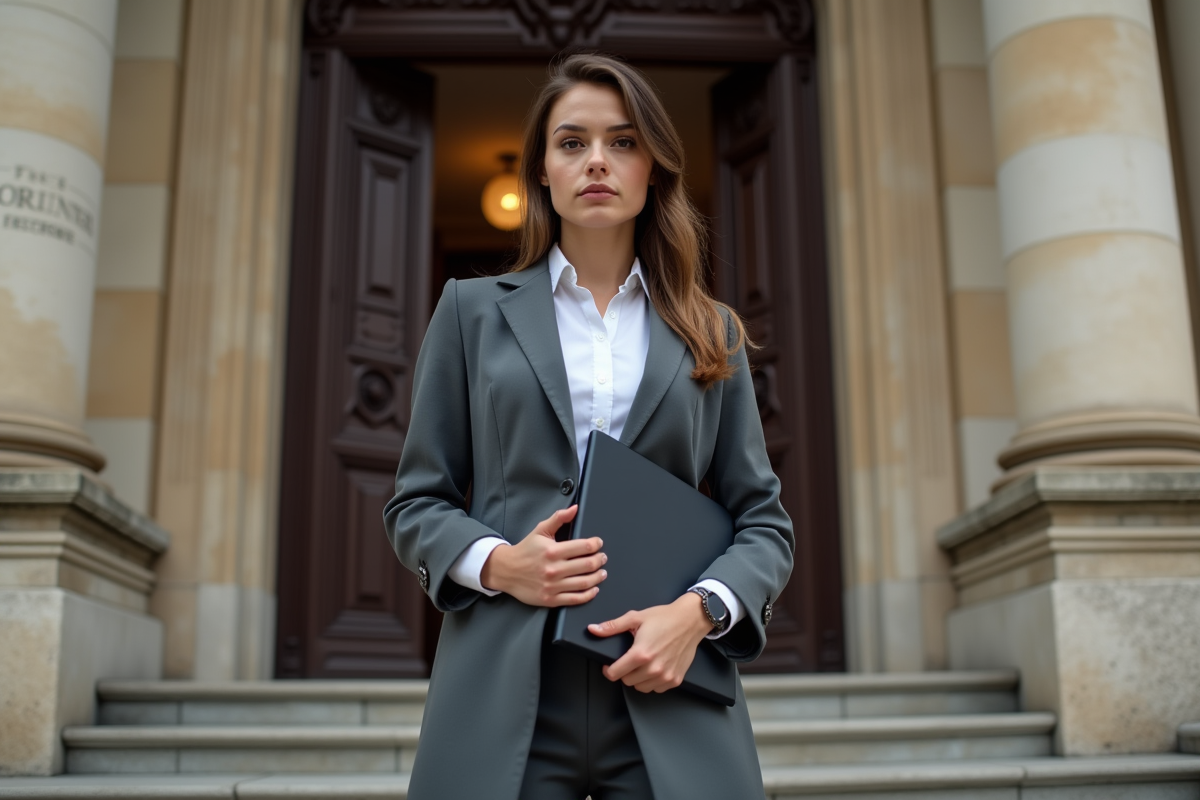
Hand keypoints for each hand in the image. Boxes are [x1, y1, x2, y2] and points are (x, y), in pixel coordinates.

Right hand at [480, 505, 606, 606]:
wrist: (506, 570)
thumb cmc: (525, 550)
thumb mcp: (540, 530)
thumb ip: (559, 518)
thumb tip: (575, 508)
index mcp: (553, 550)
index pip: (584, 547)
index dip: (596, 544)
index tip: (598, 544)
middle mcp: (554, 569)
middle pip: (588, 565)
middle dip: (600, 560)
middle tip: (603, 558)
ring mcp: (553, 585)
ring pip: (584, 583)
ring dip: (598, 577)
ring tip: (602, 573)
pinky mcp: (550, 599)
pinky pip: (575, 599)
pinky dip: (589, 595)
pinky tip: (593, 589)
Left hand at [589, 592, 711, 692]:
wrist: (690, 620)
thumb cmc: (665, 618)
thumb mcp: (636, 618)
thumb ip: (612, 626)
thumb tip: (593, 629)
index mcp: (641, 653)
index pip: (615, 674)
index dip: (608, 670)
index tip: (609, 665)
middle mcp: (653, 668)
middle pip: (627, 681)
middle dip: (624, 672)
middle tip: (629, 660)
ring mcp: (665, 676)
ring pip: (641, 688)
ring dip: (638, 679)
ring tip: (642, 664)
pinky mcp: (675, 679)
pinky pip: (657, 689)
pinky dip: (652, 682)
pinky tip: (654, 668)